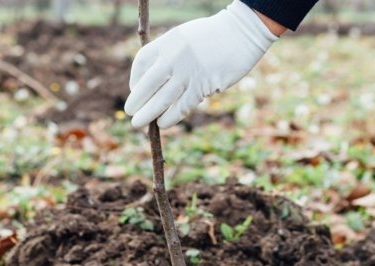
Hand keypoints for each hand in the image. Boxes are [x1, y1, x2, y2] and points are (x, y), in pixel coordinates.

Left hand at [124, 0, 277, 128]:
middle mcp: (174, 57)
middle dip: (137, 102)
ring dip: (149, 114)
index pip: (142, 63)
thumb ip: (170, 55)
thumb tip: (157, 81)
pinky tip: (163, 123)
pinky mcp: (204, 85)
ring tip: (139, 124)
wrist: (242, 33)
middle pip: (148, 85)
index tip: (135, 90)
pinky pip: (182, 106)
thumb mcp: (185, 36)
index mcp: (167, 42)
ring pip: (162, 99)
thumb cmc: (214, 36)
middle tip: (131, 114)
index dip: (135, 80)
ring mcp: (189, 72)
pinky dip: (170, 117)